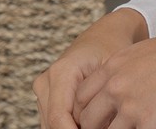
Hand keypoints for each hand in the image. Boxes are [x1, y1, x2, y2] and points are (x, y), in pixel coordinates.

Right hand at [34, 8, 148, 128]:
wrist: (104, 36)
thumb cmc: (112, 50)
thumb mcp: (113, 73)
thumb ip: (100, 101)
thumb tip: (98, 126)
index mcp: (62, 72)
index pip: (58, 117)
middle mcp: (46, 81)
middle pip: (53, 123)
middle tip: (102, 126)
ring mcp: (43, 89)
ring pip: (51, 124)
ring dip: (72, 127)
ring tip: (100, 121)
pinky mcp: (45, 96)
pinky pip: (54, 120)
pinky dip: (70, 124)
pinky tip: (91, 119)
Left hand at [72, 11, 155, 128]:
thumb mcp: (146, 51)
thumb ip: (126, 71)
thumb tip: (119, 93)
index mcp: (114, 65)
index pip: (81, 97)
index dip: (86, 112)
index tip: (96, 119)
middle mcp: (116, 85)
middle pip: (87, 120)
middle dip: (95, 128)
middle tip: (110, 127)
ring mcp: (130, 106)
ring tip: (135, 125)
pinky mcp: (148, 123)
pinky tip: (153, 126)